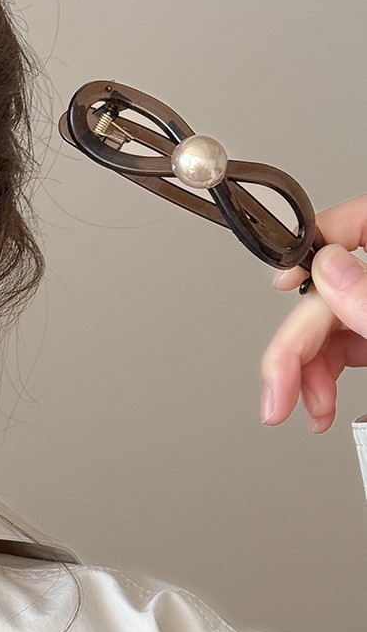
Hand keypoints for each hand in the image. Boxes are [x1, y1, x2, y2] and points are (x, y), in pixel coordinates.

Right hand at [262, 194, 366, 432]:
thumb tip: (326, 271)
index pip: (354, 223)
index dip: (309, 247)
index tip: (281, 285)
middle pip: (328, 291)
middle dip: (296, 346)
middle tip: (277, 392)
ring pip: (331, 324)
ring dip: (306, 369)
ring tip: (303, 408)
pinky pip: (348, 346)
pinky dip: (325, 376)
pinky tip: (319, 402)